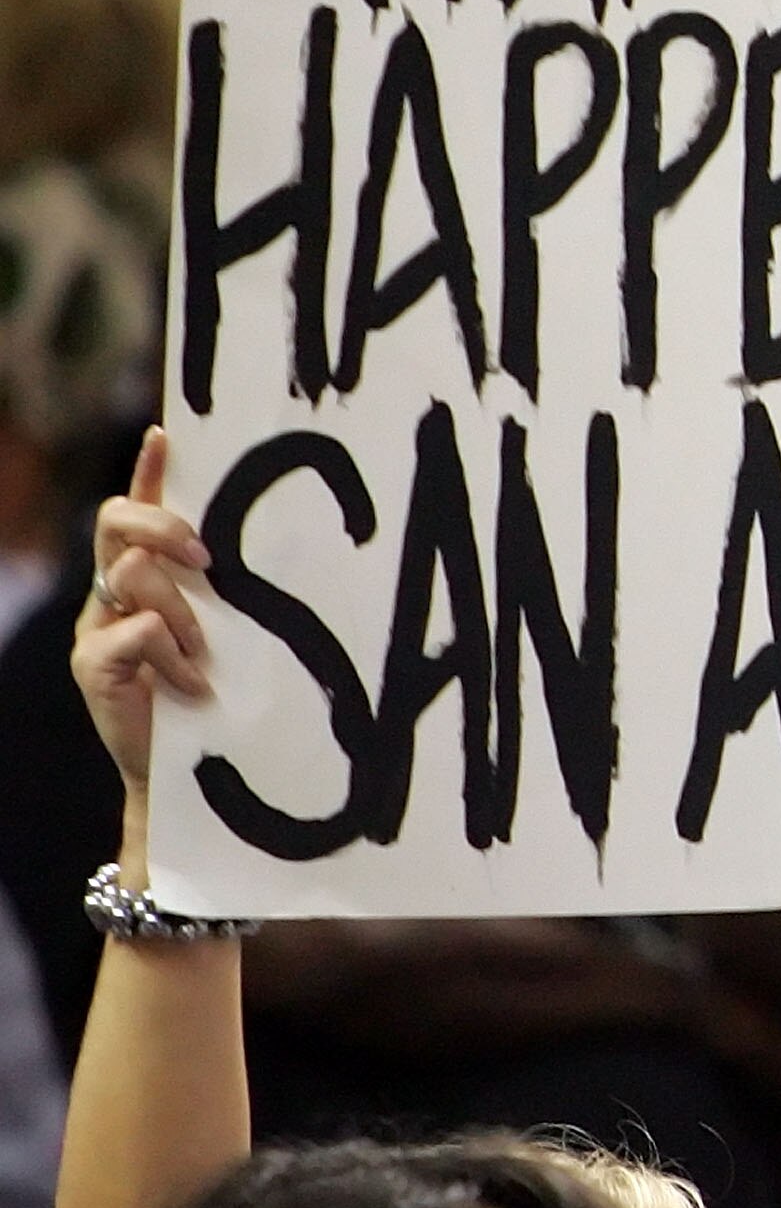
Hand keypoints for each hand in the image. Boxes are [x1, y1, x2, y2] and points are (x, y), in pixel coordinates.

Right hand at [70, 427, 211, 802]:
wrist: (186, 772)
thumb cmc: (216, 696)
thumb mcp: (228, 631)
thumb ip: (226, 589)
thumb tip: (259, 546)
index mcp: (145, 578)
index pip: (136, 508)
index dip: (148, 471)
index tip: (166, 435)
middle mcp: (112, 595)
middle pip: (117, 525)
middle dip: (162, 526)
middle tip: (206, 560)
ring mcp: (97, 628)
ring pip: (134, 576)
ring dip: (183, 614)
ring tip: (204, 657)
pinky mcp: (93, 666)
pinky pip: (136, 632)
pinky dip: (171, 656)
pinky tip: (193, 685)